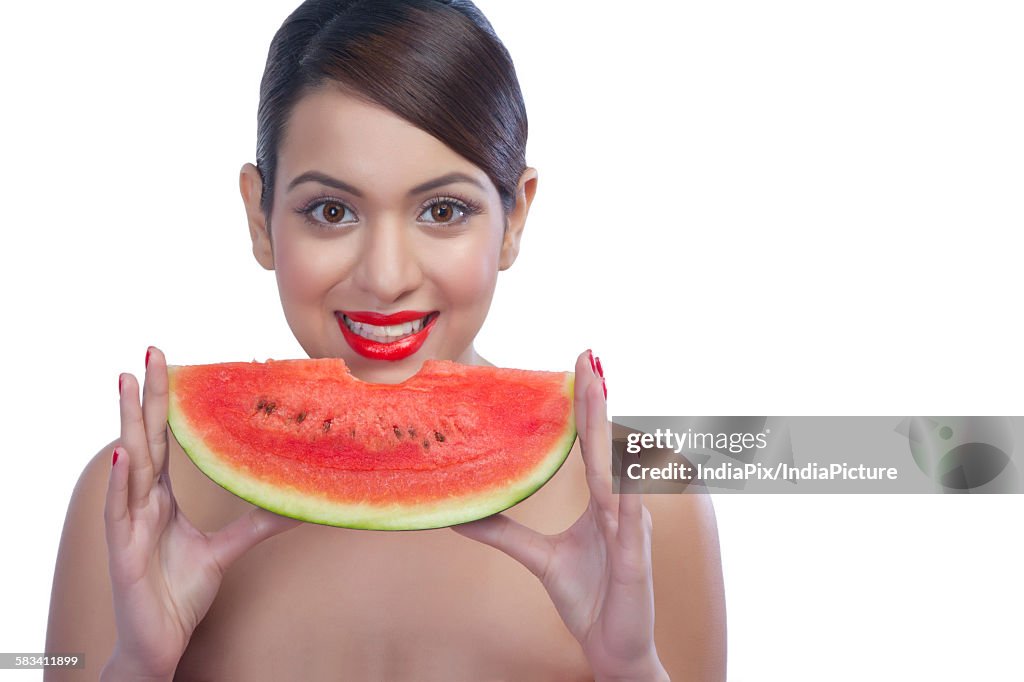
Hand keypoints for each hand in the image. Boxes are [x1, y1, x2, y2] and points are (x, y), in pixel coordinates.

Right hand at [103, 347, 301, 679]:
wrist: (161, 641)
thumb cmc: (181, 592)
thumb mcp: (227, 550)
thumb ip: (258, 522)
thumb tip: (300, 501)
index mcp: (161, 498)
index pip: (164, 439)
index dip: (164, 402)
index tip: (167, 362)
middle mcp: (142, 502)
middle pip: (145, 439)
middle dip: (145, 396)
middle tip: (149, 351)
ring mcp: (129, 524)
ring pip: (129, 465)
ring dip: (127, 424)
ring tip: (126, 384)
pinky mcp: (123, 551)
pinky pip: (122, 512)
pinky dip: (122, 482)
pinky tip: (125, 456)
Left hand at [451, 350, 666, 680]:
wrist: (613, 648)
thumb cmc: (587, 597)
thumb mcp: (538, 559)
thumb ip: (503, 532)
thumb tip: (459, 512)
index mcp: (602, 501)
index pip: (592, 444)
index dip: (587, 405)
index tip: (579, 364)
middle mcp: (619, 506)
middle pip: (606, 446)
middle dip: (598, 401)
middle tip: (589, 358)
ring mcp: (629, 531)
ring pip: (618, 475)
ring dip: (609, 435)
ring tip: (600, 396)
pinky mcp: (634, 561)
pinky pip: (628, 524)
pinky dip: (624, 497)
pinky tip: (618, 473)